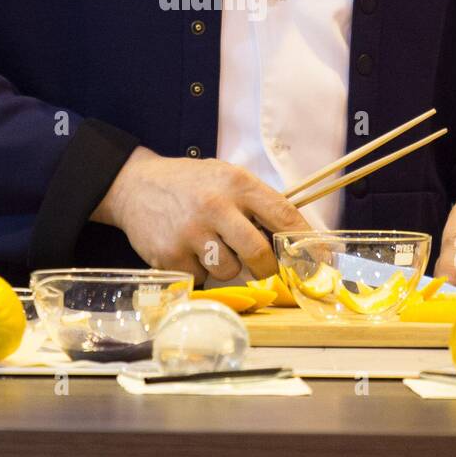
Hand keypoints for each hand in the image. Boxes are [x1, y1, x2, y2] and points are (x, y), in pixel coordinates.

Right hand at [91, 146, 311, 281]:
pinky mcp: (170, 256)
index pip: (285, 216)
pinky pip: (201, 279)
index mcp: (238, 183)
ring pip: (229, 271)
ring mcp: (191, 233)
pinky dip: (200, 271)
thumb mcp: (226, 177)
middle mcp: (215, 206)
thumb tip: (298, 238)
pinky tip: (188, 250)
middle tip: (261, 265)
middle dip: (266, 267)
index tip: (320, 262)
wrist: (135, 186)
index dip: (307, 244)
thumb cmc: (190, 184)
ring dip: (226, 267)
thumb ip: (257, 203)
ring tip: (210, 246)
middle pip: (259, 255)